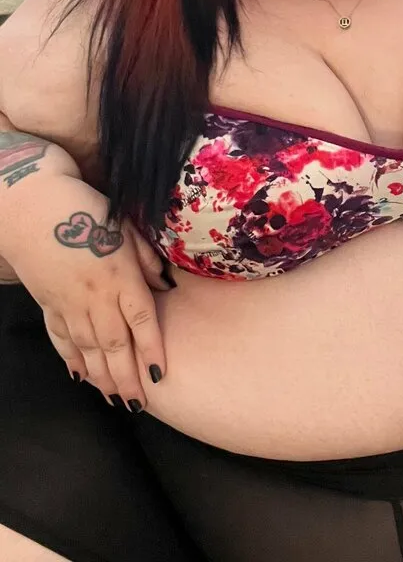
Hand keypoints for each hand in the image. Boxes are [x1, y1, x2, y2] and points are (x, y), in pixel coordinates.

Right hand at [4, 175, 173, 412]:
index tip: (159, 375)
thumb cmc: (86, 208)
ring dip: (102, 376)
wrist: (32, 204)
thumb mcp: (126, 225)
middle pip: (114, 344)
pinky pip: (61, 337)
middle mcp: (94, 295)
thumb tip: (165, 284)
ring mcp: (68, 302)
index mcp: (119, 275)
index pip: (141, 319)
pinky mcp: (48, 302)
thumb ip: (146, 258)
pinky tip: (80, 376)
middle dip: (127, 376)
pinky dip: (71, 358)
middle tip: (138, 404)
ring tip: (115, 399)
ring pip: (88, 348)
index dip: (150, 349)